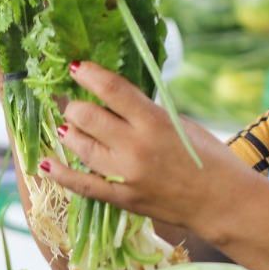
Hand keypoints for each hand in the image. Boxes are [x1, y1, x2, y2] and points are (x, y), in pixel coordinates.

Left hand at [39, 61, 250, 232]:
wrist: (223, 203)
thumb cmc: (209, 158)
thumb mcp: (181, 124)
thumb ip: (146, 112)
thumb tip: (114, 99)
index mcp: (154, 121)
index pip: (111, 89)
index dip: (89, 74)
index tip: (76, 67)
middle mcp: (135, 146)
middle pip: (87, 116)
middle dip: (76, 106)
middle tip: (75, 104)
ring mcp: (125, 174)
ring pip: (79, 145)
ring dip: (69, 132)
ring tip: (67, 126)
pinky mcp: (121, 198)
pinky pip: (81, 185)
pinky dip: (60, 173)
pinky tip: (45, 163)